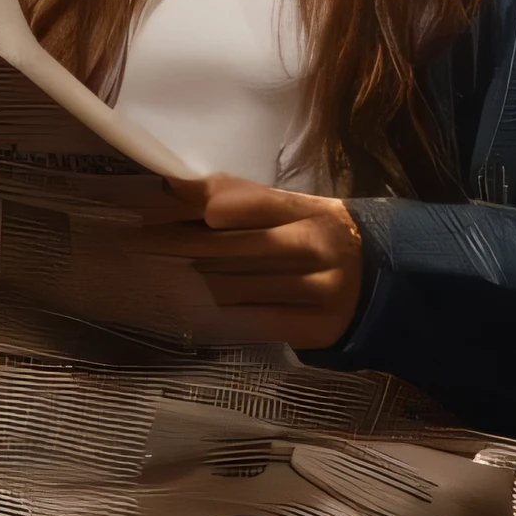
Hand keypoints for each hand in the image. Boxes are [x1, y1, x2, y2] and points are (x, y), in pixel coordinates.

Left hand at [121, 175, 366, 351]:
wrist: (382, 283)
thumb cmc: (320, 240)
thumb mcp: (294, 212)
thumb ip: (244, 201)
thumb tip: (174, 188)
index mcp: (308, 209)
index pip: (236, 202)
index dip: (187, 205)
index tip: (146, 208)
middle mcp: (314, 246)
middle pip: (228, 245)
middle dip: (175, 244)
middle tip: (134, 243)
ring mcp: (318, 289)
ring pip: (234, 286)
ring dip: (193, 281)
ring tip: (160, 275)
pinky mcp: (314, 327)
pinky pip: (252, 320)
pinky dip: (219, 314)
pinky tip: (195, 308)